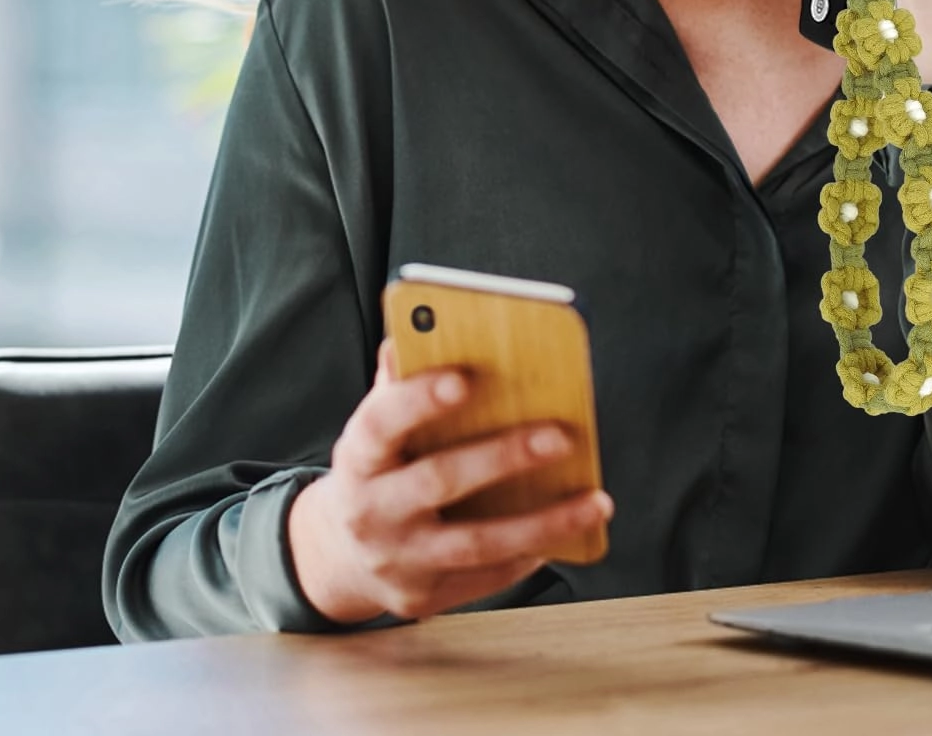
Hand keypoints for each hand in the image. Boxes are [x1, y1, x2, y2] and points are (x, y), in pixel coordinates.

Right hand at [287, 340, 612, 624]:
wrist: (336, 554)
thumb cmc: (374, 470)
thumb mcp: (373, 428)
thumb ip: (396, 385)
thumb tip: (411, 335)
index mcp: (357, 457)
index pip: (381, 422)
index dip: (419, 399)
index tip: (465, 379)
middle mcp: (370, 510)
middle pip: (440, 480)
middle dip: (504, 457)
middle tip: (561, 436)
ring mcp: (396, 559)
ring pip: (477, 542)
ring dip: (543, 523)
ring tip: (595, 501)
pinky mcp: (421, 597)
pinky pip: (484, 577)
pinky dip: (528, 554)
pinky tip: (565, 532)